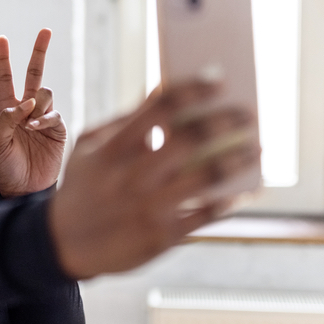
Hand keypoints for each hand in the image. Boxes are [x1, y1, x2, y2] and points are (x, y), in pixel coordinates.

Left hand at [0, 28, 66, 196]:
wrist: (24, 189)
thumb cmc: (6, 168)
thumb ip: (7, 119)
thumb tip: (26, 101)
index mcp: (7, 109)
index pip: (5, 78)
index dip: (3, 59)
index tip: (2, 39)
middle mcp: (27, 109)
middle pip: (34, 74)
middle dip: (39, 52)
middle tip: (45, 30)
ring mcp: (44, 118)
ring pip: (45, 93)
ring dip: (37, 103)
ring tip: (29, 124)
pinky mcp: (58, 129)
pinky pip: (54, 113)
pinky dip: (44, 118)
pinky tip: (35, 128)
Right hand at [47, 80, 259, 279]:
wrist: (65, 245)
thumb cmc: (84, 186)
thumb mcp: (90, 147)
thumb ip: (124, 120)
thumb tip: (161, 89)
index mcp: (113, 149)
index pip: (160, 108)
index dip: (193, 89)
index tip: (218, 78)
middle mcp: (132, 177)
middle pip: (191, 139)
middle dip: (226, 121)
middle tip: (248, 114)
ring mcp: (149, 208)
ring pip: (207, 177)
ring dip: (239, 159)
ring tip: (258, 148)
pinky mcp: (162, 236)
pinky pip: (207, 215)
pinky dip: (232, 200)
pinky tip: (247, 189)